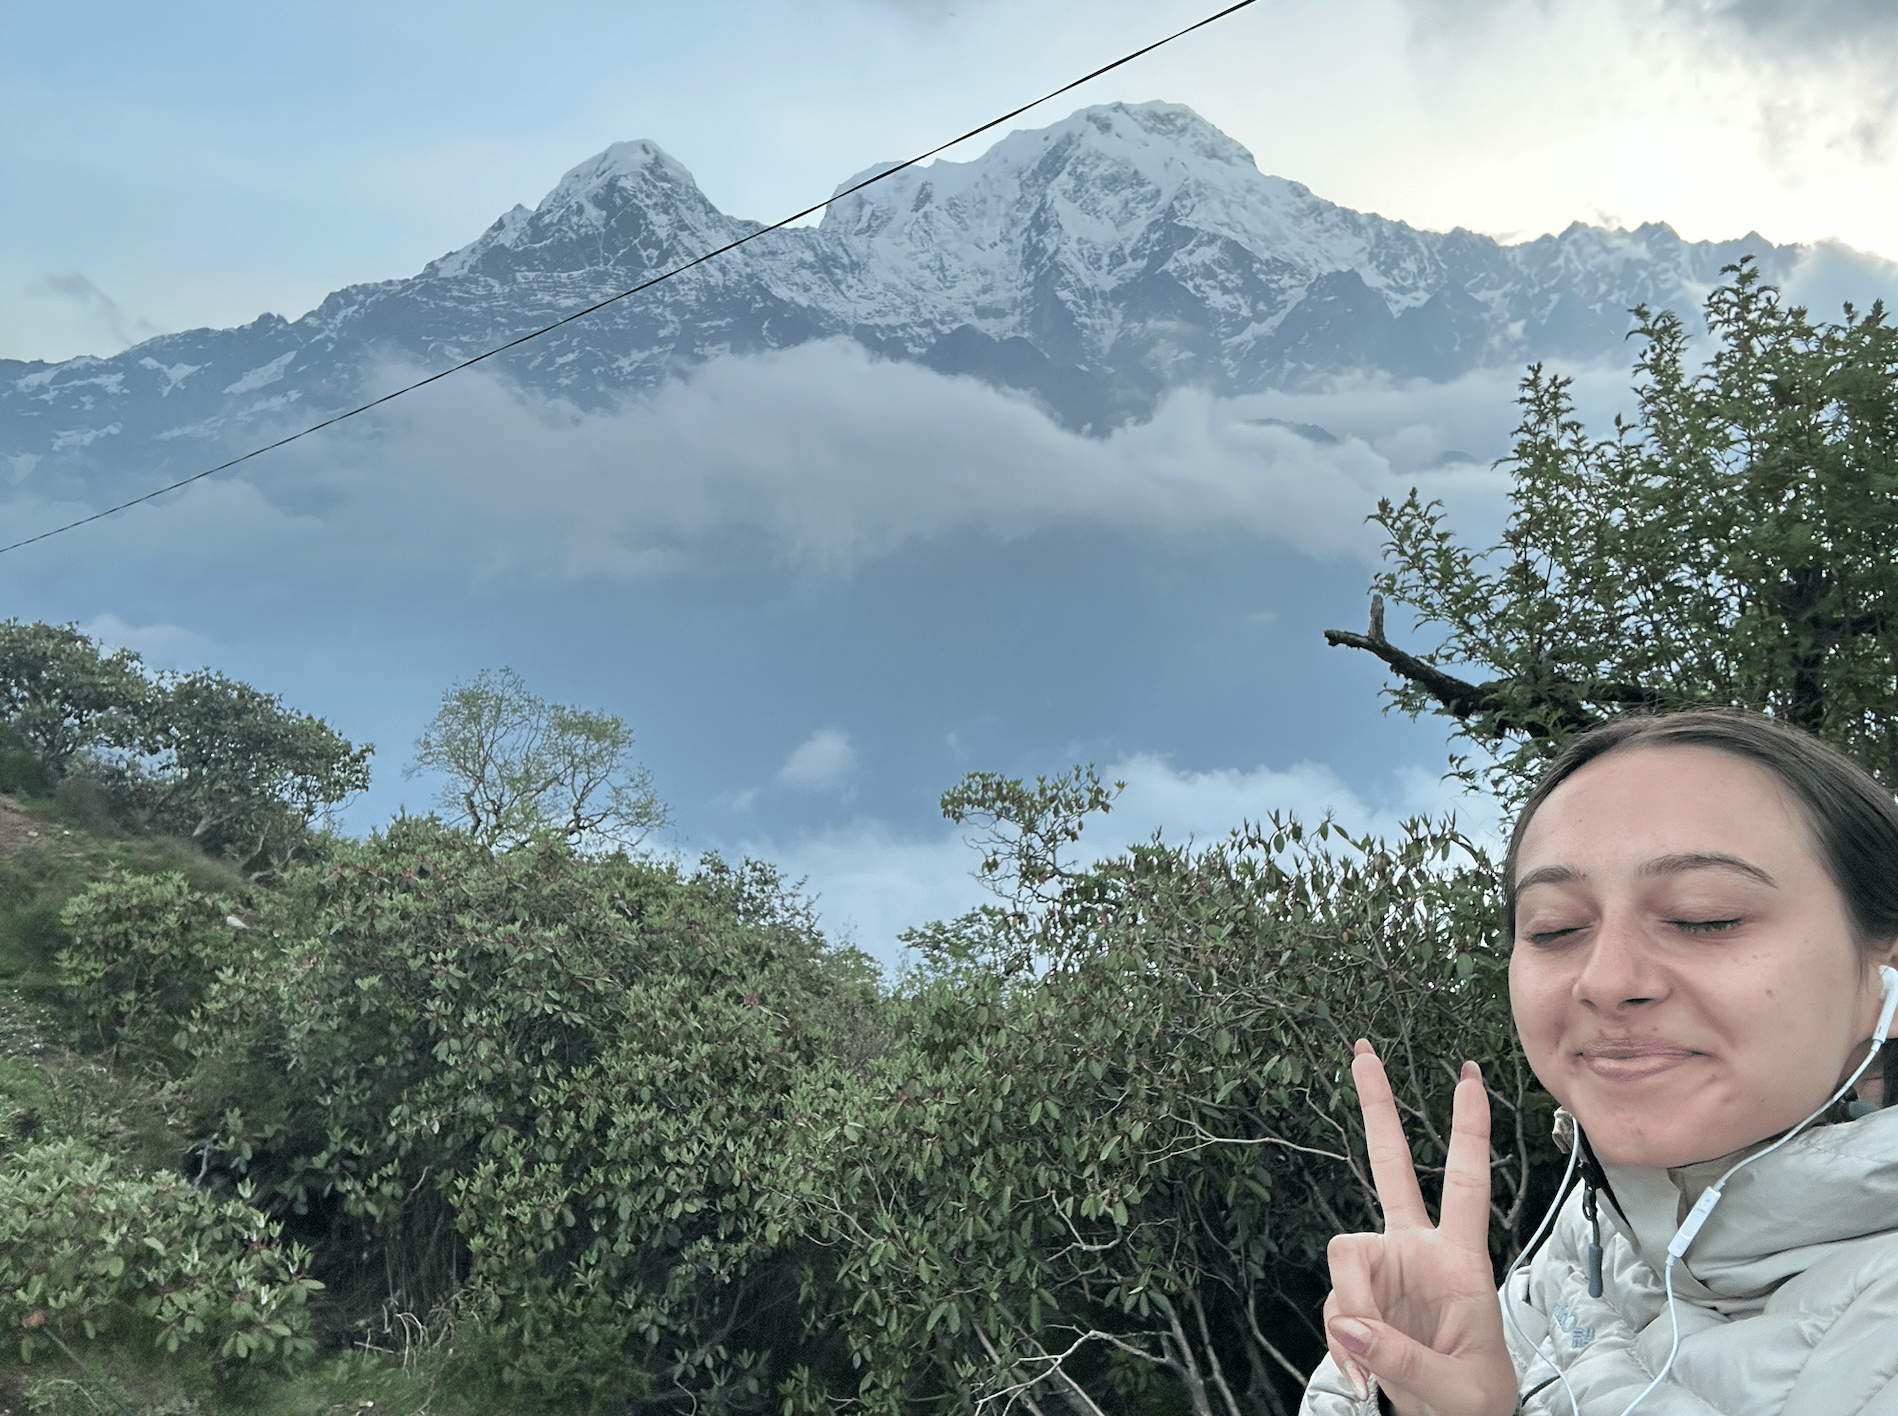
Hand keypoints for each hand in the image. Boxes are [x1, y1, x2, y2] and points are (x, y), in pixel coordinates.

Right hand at [1323, 1040, 1518, 1415]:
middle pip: (1390, 1166)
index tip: (1469, 1075)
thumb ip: (1401, 1355)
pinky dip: (1340, 1346)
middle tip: (1363, 1050)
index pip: (1465, 1182)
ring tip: (1368, 1366)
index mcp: (1460, 1261)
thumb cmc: (1474, 1403)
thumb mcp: (1454, 1387)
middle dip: (1377, 1108)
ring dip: (1348, 1309)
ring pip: (1342, 1254)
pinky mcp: (1357, 1302)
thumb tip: (1347, 1325)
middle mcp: (1416, 1252)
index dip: (1468, 1129)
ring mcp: (1383, 1274)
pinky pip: (1333, 1309)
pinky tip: (1359, 1378)